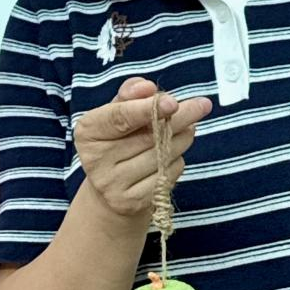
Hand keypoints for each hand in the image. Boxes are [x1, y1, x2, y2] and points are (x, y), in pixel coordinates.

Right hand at [73, 77, 210, 218]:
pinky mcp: (131, 202)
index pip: (119, 118)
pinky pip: (168, 175)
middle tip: (202, 105)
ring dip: (182, 139)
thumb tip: (148, 87)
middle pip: (148, 136)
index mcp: (88, 131)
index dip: (147, 109)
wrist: (111, 187)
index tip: (173, 102)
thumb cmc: (118, 138)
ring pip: (162, 155)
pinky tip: (169, 157)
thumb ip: (131, 94)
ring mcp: (112, 184)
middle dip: (180, 118)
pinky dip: (176, 162)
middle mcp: (95, 160)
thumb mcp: (118, 110)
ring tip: (184, 129)